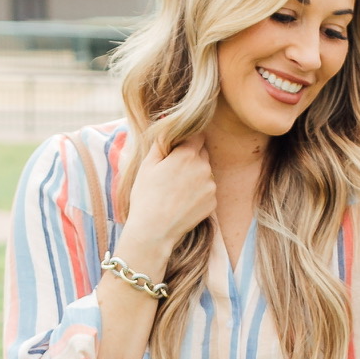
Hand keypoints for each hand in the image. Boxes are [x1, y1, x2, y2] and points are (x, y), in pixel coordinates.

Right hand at [121, 134, 216, 259]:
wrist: (154, 231)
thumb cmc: (146, 196)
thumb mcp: (147, 165)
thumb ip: (161, 143)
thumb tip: (167, 128)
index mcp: (187, 154)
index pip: (197, 136)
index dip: (187, 140)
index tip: (177, 149)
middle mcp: (204, 167)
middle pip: (202, 153)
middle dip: (191, 157)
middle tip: (173, 172)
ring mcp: (211, 186)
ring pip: (205, 173)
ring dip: (195, 176)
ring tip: (176, 191)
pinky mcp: (213, 202)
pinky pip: (207, 190)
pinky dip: (198, 193)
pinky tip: (182, 202)